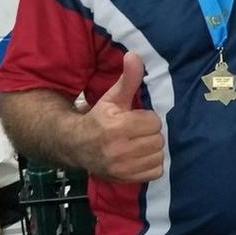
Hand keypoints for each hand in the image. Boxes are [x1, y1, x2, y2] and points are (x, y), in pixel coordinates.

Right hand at [80, 52, 163, 181]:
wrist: (77, 146)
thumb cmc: (99, 118)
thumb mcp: (112, 97)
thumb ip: (128, 79)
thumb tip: (135, 55)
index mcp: (116, 127)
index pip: (154, 121)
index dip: (147, 119)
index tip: (135, 119)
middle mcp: (118, 149)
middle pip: (158, 139)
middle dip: (150, 134)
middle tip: (136, 132)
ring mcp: (122, 167)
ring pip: (158, 155)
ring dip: (152, 149)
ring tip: (138, 144)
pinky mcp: (126, 179)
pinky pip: (156, 171)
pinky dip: (151, 164)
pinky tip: (139, 157)